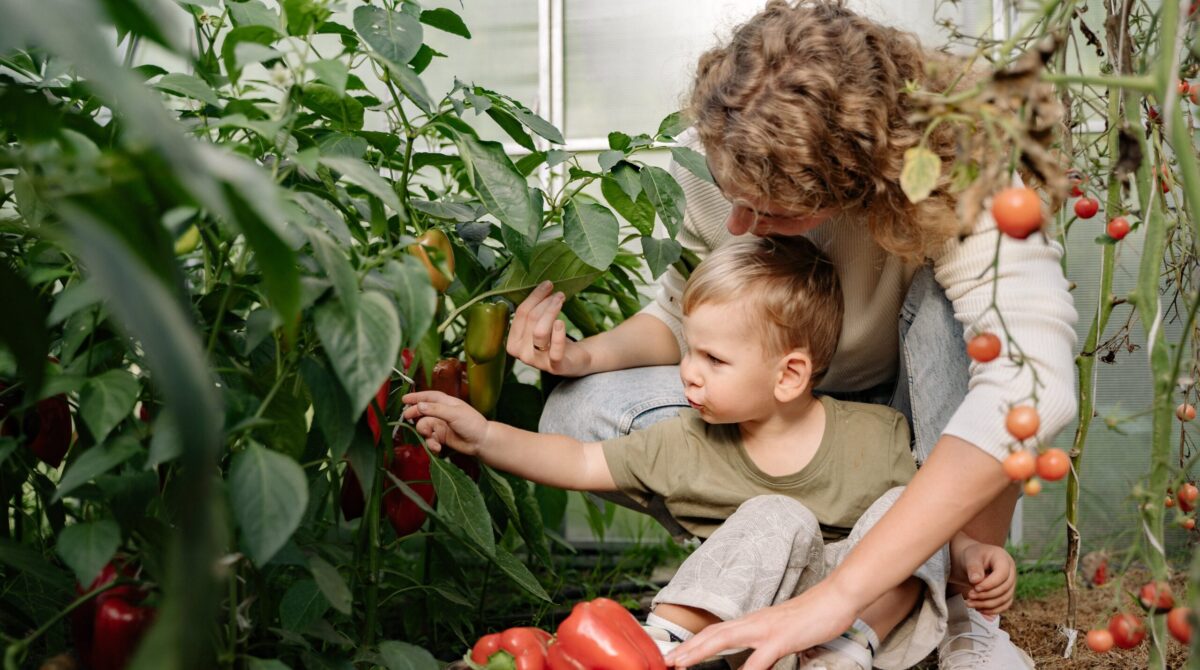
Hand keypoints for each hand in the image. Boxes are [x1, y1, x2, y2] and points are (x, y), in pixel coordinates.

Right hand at [401, 391, 488, 455]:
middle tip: (408, 418)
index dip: (416, 396)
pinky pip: (430, 439)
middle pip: (423, 411)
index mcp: (447, 402)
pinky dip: (431, 444)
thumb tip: (419, 406)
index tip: (404, 399)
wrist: (481, 442)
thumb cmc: (472, 423)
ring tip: (432, 438)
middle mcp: (442, 413)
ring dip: (425, 434)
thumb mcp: (454, 414)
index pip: (429, 397)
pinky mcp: (441, 437)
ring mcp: (441, 425)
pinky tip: (438, 448)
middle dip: (415, 414)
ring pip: (424, 427)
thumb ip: (435, 409)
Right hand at [506, 281, 592, 375]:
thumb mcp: (540, 324)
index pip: (520, 313)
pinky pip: (555, 350)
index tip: (548, 284)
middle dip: (545, 302)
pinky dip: (558, 334)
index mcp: (513, 342)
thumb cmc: (554, 338)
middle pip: (531, 320)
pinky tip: (561, 322)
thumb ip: (534, 309)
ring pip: (540, 332)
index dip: (534, 297)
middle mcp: (521, 354)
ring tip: (562, 300)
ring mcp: (537, 362)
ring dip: (552, 312)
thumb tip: (541, 284)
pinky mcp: (555, 367)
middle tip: (558, 293)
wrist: (575, 359)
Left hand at [664, 580, 856, 669]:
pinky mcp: (782, 638)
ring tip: (682, 665)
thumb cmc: (813, 616)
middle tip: (666, 662)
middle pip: (712, 634)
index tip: (676, 655)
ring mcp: (766, 629)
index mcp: (753, 621)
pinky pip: (760, 659)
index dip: (694, 643)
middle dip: (687, 648)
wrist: (836, 597)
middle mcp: (754, 622)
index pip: (716, 631)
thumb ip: (766, 646)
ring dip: (700, 653)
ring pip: (724, 640)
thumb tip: (756, 661)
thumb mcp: (782, 633)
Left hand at [958, 541, 1015, 615]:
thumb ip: (973, 568)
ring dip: (987, 605)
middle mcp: (1011, 571)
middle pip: (1004, 588)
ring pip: (1004, 599)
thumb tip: (976, 581)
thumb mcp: (970, 558)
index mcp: (1003, 559)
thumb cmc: (972, 557)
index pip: (1002, 574)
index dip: (990, 584)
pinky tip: (978, 608)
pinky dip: (992, 610)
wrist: (972, 562)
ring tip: (969, 603)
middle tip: (969, 596)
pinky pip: (1004, 605)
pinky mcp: (1007, 593)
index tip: (975, 588)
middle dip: (986, 595)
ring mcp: (1011, 583)